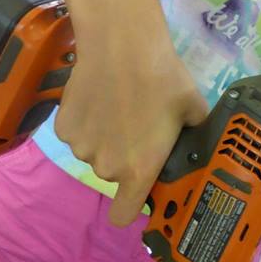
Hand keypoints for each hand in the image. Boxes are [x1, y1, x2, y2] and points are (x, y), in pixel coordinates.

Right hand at [55, 27, 207, 225]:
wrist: (122, 46)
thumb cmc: (163, 79)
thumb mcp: (193, 110)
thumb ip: (195, 133)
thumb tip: (198, 137)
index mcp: (139, 170)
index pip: (123, 215)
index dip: (129, 207)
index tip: (136, 192)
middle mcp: (106, 167)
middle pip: (113, 174)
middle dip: (123, 156)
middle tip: (136, 125)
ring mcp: (81, 147)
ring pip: (94, 152)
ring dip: (104, 139)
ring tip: (117, 106)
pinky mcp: (62, 127)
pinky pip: (76, 133)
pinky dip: (85, 122)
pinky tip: (98, 98)